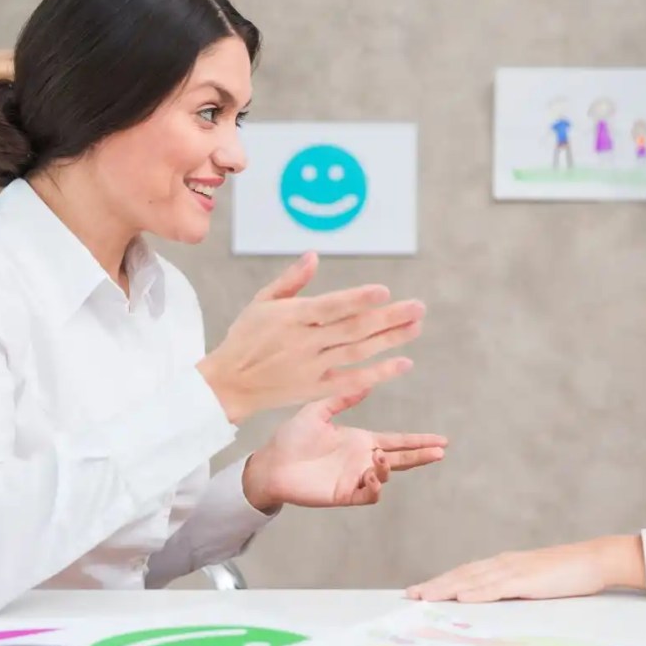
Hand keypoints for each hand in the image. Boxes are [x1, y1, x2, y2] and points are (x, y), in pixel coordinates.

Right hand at [197, 252, 425, 422]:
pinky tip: (402, 363)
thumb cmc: (246, 337)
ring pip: (357, 352)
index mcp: (291, 318)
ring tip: (416, 326)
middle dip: (388, 318)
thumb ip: (291, 281)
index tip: (384, 291)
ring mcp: (311, 368)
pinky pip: (351, 381)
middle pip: (353, 329)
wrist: (227, 383)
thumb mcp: (261, 303)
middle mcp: (304, 343)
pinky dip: (378, 373)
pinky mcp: (314, 389)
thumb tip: (314, 255)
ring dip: (390, 340)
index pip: (330, 307)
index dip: (357, 299)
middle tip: (418, 307)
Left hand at [242, 390, 447, 510]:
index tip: (441, 441)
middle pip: (400, 459)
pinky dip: (375, 487)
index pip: (397, 440)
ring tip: (380, 459)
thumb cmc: (291, 437)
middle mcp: (362, 459)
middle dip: (421, 456)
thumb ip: (343, 397)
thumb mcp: (318, 411)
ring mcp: (354, 477)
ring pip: (385, 477)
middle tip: (440, 452)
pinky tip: (371, 474)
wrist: (270, 463)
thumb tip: (367, 381)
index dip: (418, 440)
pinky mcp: (343, 494)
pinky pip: (368, 495)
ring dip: (389, 468)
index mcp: (360, 439)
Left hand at [405, 536, 645, 602]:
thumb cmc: (567, 573)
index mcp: (504, 564)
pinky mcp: (529, 579)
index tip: (420, 589)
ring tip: (425, 596)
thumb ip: (512, 588)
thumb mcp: (533, 582)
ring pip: (473, 580)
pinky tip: (462, 597)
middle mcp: (504, 563)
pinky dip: (477, 592)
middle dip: (435, 584)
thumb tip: (491, 600)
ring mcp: (516, 570)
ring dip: (447, 588)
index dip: (441, 581)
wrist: (595, 559)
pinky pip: (498, 587)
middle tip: (409, 594)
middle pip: (462, 575)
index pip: (465, 573)